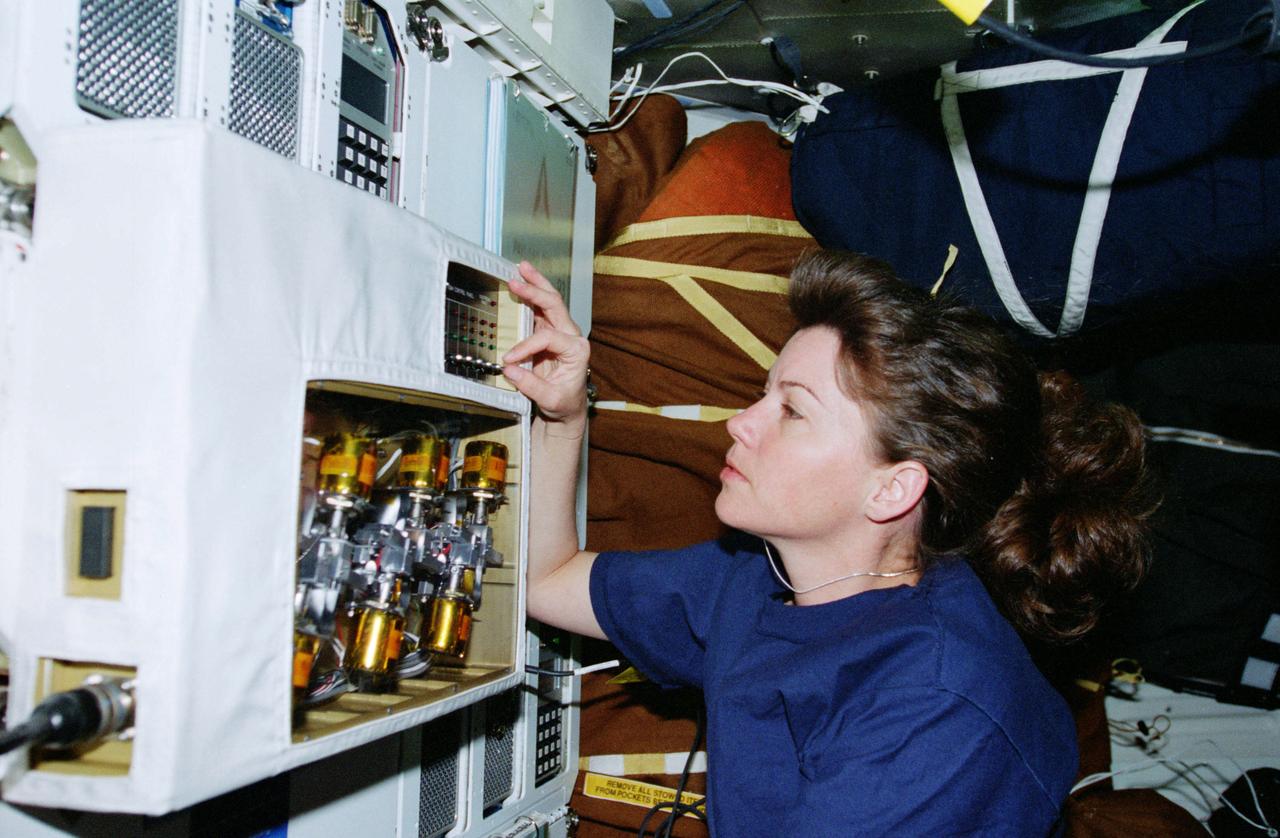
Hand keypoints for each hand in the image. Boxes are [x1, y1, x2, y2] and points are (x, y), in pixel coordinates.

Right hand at [502, 261, 589, 427]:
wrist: (568, 406)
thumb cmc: (564, 402)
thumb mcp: (551, 399)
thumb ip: (530, 385)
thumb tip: (509, 369)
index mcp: (577, 349)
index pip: (548, 337)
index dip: (526, 346)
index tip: (509, 359)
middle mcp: (571, 336)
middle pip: (555, 304)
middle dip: (536, 289)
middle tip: (517, 279)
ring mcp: (560, 332)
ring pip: (549, 301)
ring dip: (535, 283)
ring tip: (522, 268)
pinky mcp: (549, 333)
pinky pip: (539, 310)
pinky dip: (530, 295)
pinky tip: (520, 284)